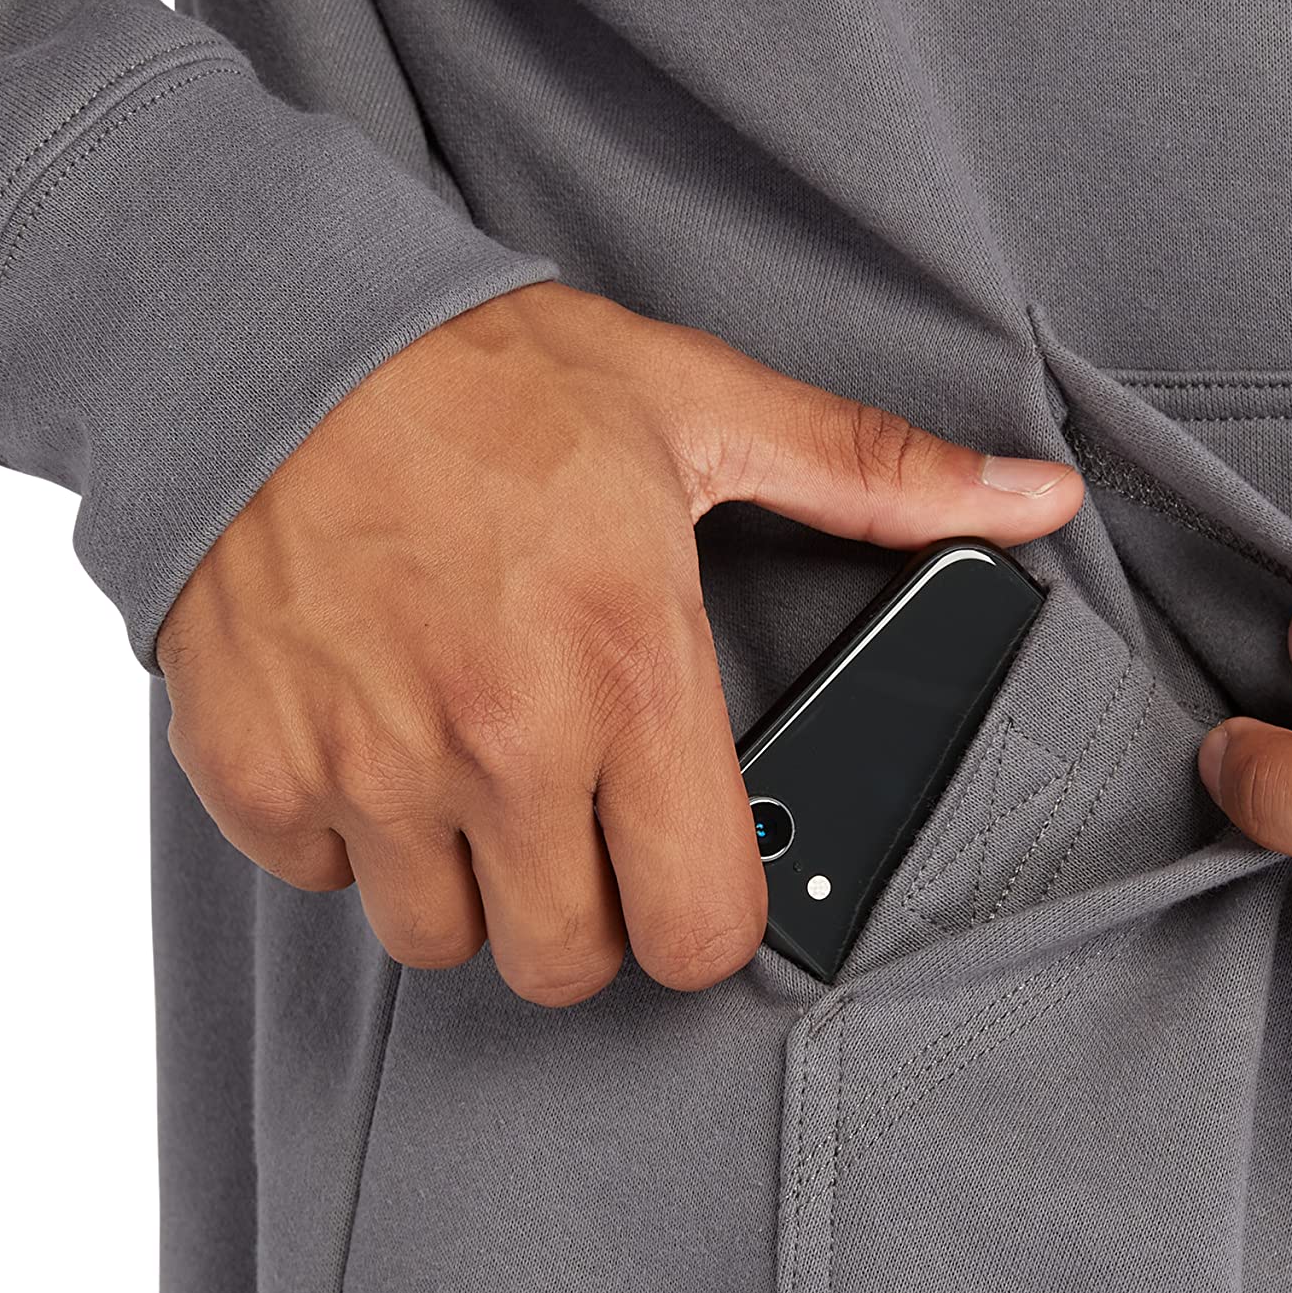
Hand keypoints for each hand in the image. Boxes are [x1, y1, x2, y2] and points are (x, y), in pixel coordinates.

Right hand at [154, 282, 1081, 1003]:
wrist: (267, 329)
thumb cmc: (485, 376)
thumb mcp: (698, 410)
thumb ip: (871, 477)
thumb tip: (1034, 502)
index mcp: (632, 674)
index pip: (698, 932)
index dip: (704, 916)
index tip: (689, 868)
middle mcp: (505, 744)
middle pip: (567, 964)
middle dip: (584, 913)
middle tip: (577, 818)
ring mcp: (372, 768)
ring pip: (438, 939)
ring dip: (464, 882)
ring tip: (472, 772)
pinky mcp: (257, 768)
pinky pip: (319, 877)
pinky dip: (343, 832)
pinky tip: (371, 735)